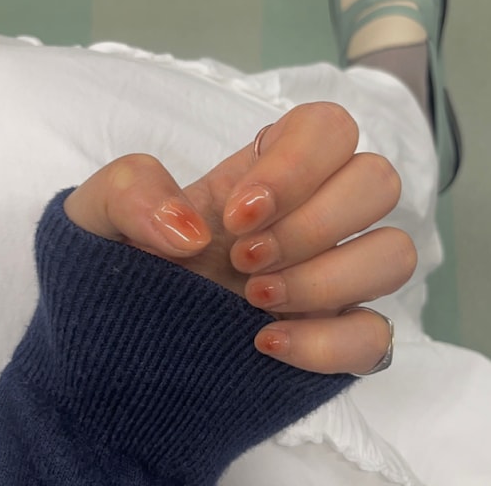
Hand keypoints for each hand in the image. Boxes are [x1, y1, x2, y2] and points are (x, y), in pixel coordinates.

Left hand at [64, 102, 415, 374]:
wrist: (111, 362)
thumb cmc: (112, 275)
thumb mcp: (95, 214)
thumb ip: (130, 190)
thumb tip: (194, 232)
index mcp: (266, 173)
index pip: (331, 128)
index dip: (299, 164)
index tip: (237, 213)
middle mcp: (310, 217)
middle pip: (377, 180)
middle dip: (312, 222)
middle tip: (242, 258)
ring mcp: (330, 279)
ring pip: (395, 253)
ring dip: (327, 278)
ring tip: (253, 298)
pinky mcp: (334, 341)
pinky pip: (379, 338)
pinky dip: (328, 343)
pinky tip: (264, 344)